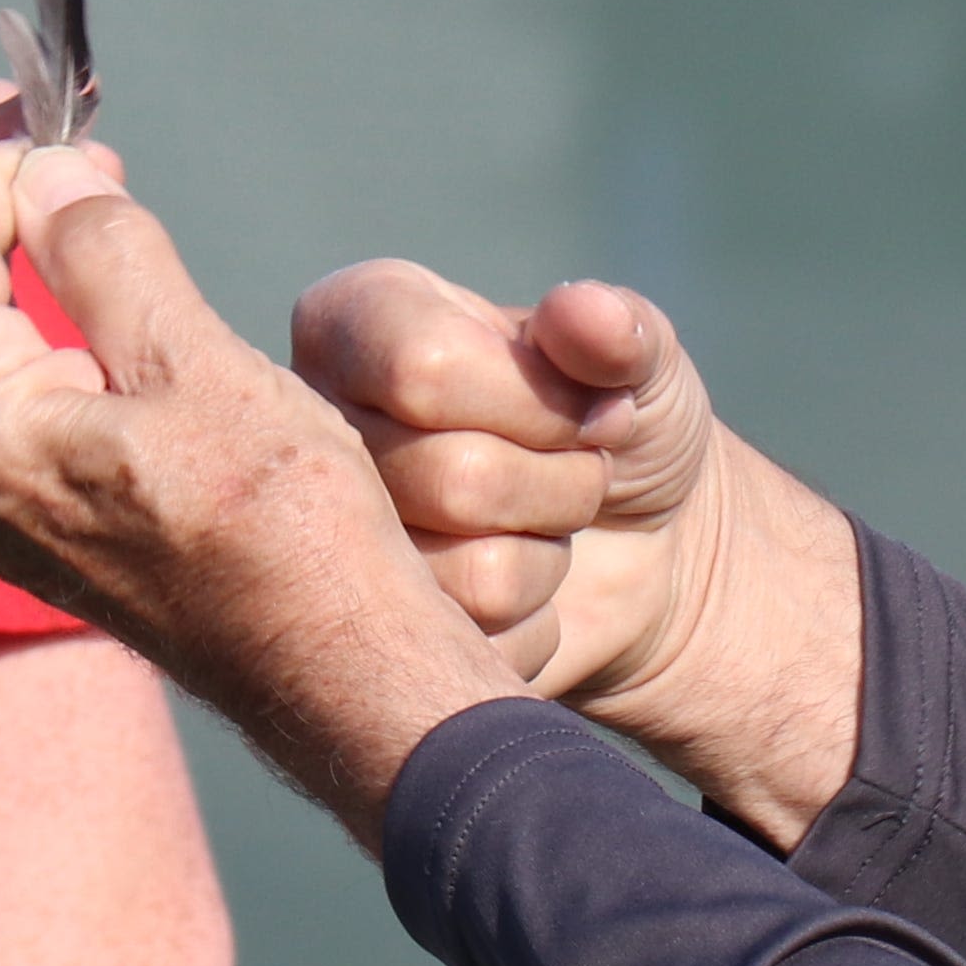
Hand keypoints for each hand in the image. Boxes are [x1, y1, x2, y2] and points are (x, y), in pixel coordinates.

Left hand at [0, 131, 520, 838]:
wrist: (334, 667)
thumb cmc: (285, 526)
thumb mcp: (198, 363)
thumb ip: (107, 255)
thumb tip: (49, 174)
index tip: (62, 121)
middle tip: (60, 127)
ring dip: (12, 253)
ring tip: (86, 190)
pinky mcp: (28, 521)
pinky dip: (33, 318)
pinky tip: (94, 287)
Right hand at [288, 268, 858, 841]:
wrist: (646, 548)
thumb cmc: (623, 425)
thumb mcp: (643, 362)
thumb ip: (621, 332)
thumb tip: (585, 314)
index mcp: (359, 321)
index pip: (422, 372)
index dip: (537, 406)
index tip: (590, 409)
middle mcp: (319, 426)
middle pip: (448, 480)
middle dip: (558, 485)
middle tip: (578, 472)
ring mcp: (328, 540)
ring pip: (458, 578)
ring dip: (546, 559)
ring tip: (548, 526)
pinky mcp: (367, 638)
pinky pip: (466, 651)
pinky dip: (533, 628)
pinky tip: (527, 591)